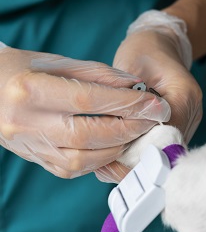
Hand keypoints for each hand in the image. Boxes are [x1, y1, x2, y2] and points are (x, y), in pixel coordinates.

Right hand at [0, 46, 169, 177]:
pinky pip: (75, 169)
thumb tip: (135, 87)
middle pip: (90, 133)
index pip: (89, 100)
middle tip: (153, 119)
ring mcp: (31, 147)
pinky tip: (115, 145)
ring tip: (136, 131)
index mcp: (30, 90)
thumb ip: (98, 75)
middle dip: (130, 127)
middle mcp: (28, 123)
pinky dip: (102, 159)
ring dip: (118, 147)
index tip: (155, 103)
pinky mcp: (38, 160)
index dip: (128, 103)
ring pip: (84, 159)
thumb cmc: (24, 71)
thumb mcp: (58, 62)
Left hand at [95, 11, 201, 182]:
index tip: (117, 158)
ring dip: (142, 158)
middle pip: (169, 148)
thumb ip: (128, 102)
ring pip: (167, 151)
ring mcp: (189, 120)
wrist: (160, 44)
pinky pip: (165, 145)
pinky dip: (145, 152)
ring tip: (113, 162)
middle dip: (140, 159)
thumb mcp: (130, 69)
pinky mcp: (182, 124)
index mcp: (184, 95)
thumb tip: (118, 136)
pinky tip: (123, 152)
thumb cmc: (143, 51)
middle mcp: (192, 112)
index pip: (167, 134)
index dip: (143, 149)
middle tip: (110, 166)